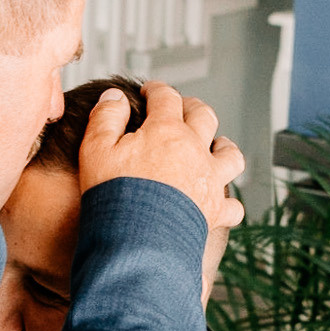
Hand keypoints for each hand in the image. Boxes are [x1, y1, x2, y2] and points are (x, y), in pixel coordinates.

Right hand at [76, 81, 246, 231]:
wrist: (137, 241)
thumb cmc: (114, 195)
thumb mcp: (96, 149)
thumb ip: (105, 118)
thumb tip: (114, 97)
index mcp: (166, 131)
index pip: (166, 97)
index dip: (157, 89)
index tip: (150, 90)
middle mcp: (195, 151)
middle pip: (204, 116)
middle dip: (193, 107)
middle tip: (183, 108)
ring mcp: (209, 181)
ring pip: (230, 155)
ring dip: (224, 147)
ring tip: (218, 146)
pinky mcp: (215, 211)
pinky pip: (233, 205)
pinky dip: (228, 202)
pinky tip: (221, 202)